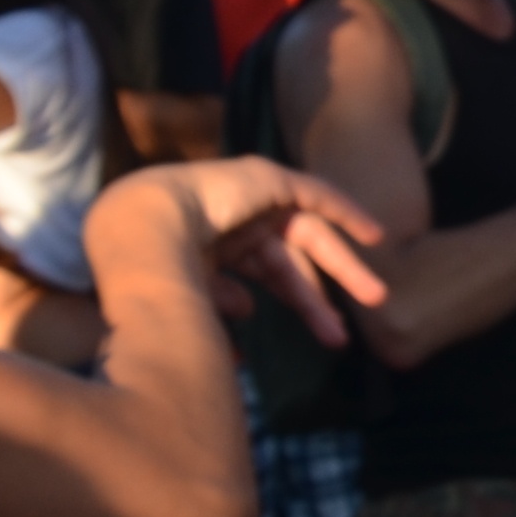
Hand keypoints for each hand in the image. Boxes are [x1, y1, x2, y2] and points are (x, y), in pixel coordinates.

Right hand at [97, 159, 390, 341]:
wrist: (140, 226)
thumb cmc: (152, 267)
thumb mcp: (192, 290)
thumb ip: (221, 299)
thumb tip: (248, 311)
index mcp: (221, 247)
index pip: (271, 275)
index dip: (300, 300)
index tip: (326, 332)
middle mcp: (240, 221)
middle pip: (295, 261)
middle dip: (319, 298)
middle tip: (345, 336)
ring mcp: (254, 199)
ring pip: (312, 236)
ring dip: (344, 267)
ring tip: (375, 299)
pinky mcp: (268, 180)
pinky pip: (317, 194)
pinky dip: (346, 211)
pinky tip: (375, 235)